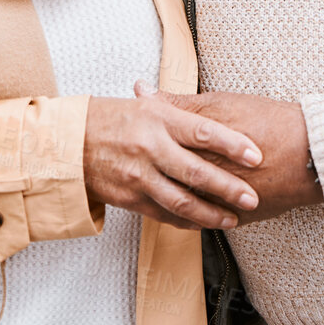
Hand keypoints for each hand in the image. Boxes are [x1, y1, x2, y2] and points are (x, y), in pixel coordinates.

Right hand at [83, 87, 262, 231]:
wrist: (67, 143)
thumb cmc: (110, 119)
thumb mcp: (144, 106)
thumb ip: (177, 107)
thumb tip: (208, 100)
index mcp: (158, 119)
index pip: (204, 131)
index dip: (233, 145)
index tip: (256, 155)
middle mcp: (150, 148)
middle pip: (197, 172)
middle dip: (228, 188)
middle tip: (252, 198)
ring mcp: (139, 176)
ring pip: (181, 201)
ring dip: (210, 214)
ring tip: (233, 219)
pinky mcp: (129, 198)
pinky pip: (163, 214)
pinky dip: (186, 222)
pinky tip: (203, 224)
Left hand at [138, 85, 322, 224]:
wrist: (312, 152)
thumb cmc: (268, 121)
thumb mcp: (221, 103)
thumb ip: (177, 102)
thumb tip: (140, 90)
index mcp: (197, 144)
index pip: (153, 146)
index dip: (134, 141)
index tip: (121, 139)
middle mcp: (205, 175)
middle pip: (162, 178)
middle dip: (141, 173)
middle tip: (126, 166)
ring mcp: (220, 200)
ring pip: (179, 205)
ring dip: (161, 197)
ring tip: (145, 188)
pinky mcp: (237, 217)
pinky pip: (204, 222)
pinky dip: (188, 216)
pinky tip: (177, 208)